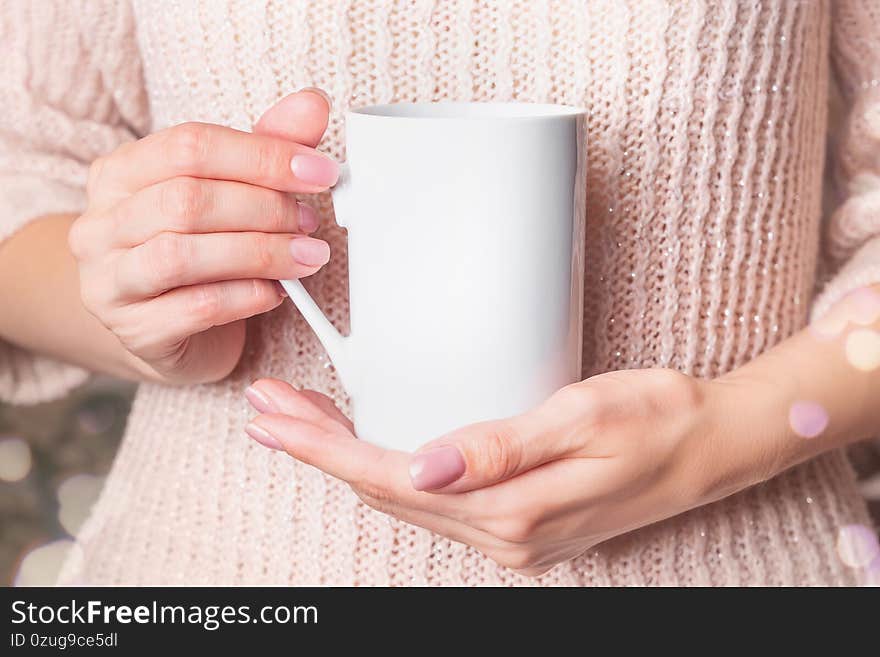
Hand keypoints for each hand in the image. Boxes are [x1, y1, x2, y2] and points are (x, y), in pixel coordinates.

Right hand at [68, 89, 337, 383]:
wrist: (167, 329)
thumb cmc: (200, 251)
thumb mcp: (230, 191)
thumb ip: (265, 148)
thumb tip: (312, 105)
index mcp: (119, 174)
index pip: (190, 146)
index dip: (263, 156)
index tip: (319, 171)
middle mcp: (101, 225)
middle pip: (187, 200)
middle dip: (264, 208)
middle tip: (310, 222)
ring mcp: (110, 282)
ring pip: (183, 255)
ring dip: (260, 253)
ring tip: (305, 257)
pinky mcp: (136, 332)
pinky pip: (195, 309)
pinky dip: (246, 297)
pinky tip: (275, 293)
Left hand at [243, 369, 733, 575]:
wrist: (707, 445)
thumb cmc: (654, 420)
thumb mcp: (582, 418)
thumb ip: (501, 448)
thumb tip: (424, 467)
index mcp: (510, 509)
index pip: (390, 477)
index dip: (325, 448)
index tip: (276, 420)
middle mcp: (501, 531)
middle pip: (383, 489)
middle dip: (318, 449)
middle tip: (266, 411)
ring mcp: (507, 530)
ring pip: (401, 495)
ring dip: (345, 457)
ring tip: (300, 421)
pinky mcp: (515, 517)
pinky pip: (430, 496)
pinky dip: (386, 466)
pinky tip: (369, 443)